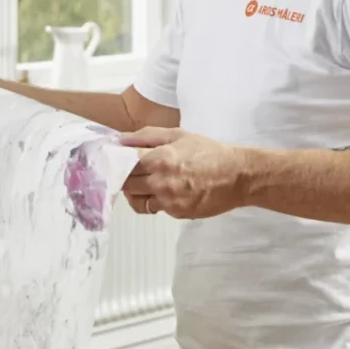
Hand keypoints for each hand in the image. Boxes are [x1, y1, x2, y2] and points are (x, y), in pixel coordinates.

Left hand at [119, 127, 249, 219]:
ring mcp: (169, 201)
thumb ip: (146, 136)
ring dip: (135, 192)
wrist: (237, 176)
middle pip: (125, 184)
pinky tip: (166, 190)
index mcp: (160, 158)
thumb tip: (120, 140)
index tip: (111, 160)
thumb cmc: (209, 152)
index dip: (114, 162)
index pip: (123, 164)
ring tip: (145, 183)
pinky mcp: (176, 213)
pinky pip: (155, 208)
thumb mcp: (178, 135)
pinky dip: (155, 200)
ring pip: (136, 201)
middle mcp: (161, 182)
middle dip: (123, 177)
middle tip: (129, 170)